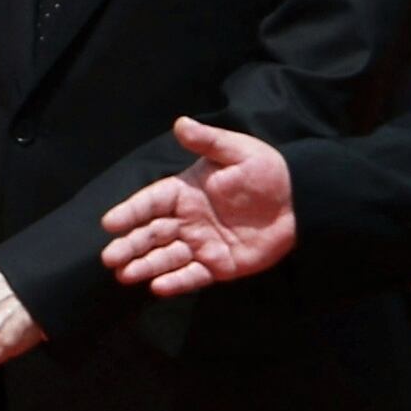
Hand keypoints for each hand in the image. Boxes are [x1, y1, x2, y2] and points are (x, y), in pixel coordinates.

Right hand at [95, 115, 299, 294]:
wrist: (301, 202)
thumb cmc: (267, 173)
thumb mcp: (238, 151)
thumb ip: (208, 141)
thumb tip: (180, 122)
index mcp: (186, 191)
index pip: (151, 201)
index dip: (130, 212)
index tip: (110, 223)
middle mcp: (189, 219)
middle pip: (152, 233)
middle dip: (129, 246)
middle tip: (109, 258)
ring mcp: (202, 244)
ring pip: (167, 257)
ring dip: (145, 266)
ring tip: (125, 275)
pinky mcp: (219, 265)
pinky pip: (193, 275)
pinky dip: (175, 282)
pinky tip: (158, 287)